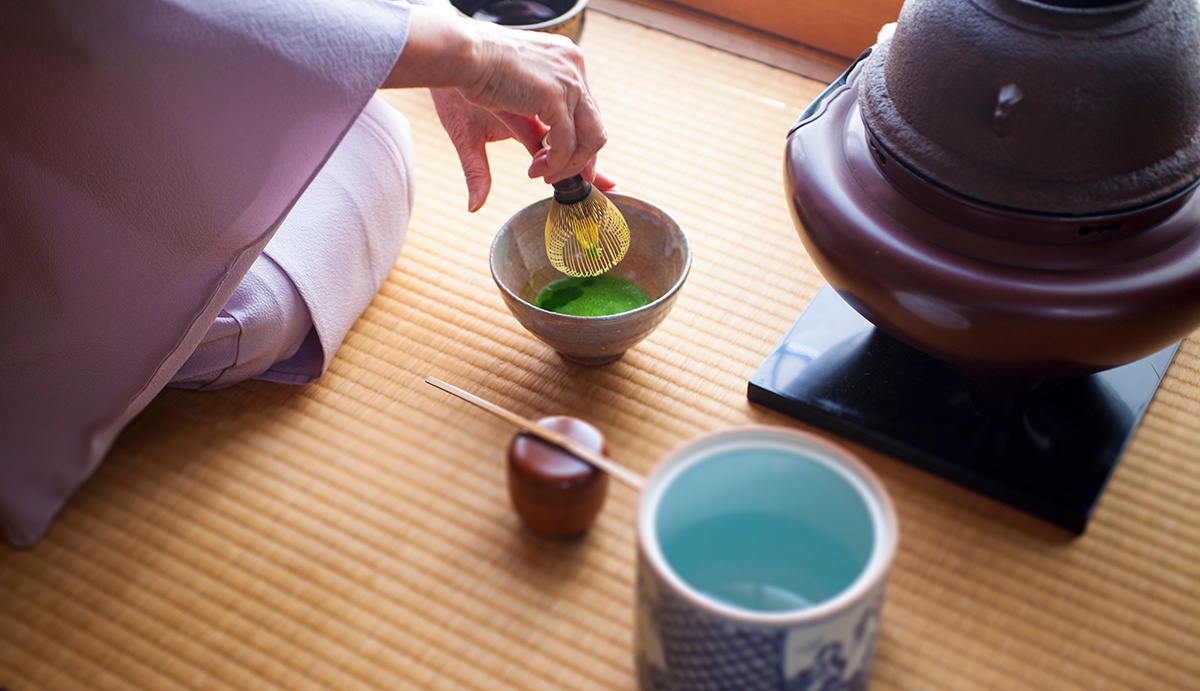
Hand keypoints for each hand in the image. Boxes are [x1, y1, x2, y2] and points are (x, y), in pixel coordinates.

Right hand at [386, 6, 609, 206]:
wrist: (451, 56)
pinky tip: (535, 168)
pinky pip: (569, 139)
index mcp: (558, 76)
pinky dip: (556, 161)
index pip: (583, 116)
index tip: (592, 179)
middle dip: (582, 162)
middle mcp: (569, 75)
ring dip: (568, 166)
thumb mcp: (487, 128)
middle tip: (555, 180)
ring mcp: (567, 81)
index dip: (587, 149)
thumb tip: (476, 207)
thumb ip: (491, 164)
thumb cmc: (457, 86)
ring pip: (590, 136)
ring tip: (540, 175)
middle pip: (593, 127)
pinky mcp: (555, 92)